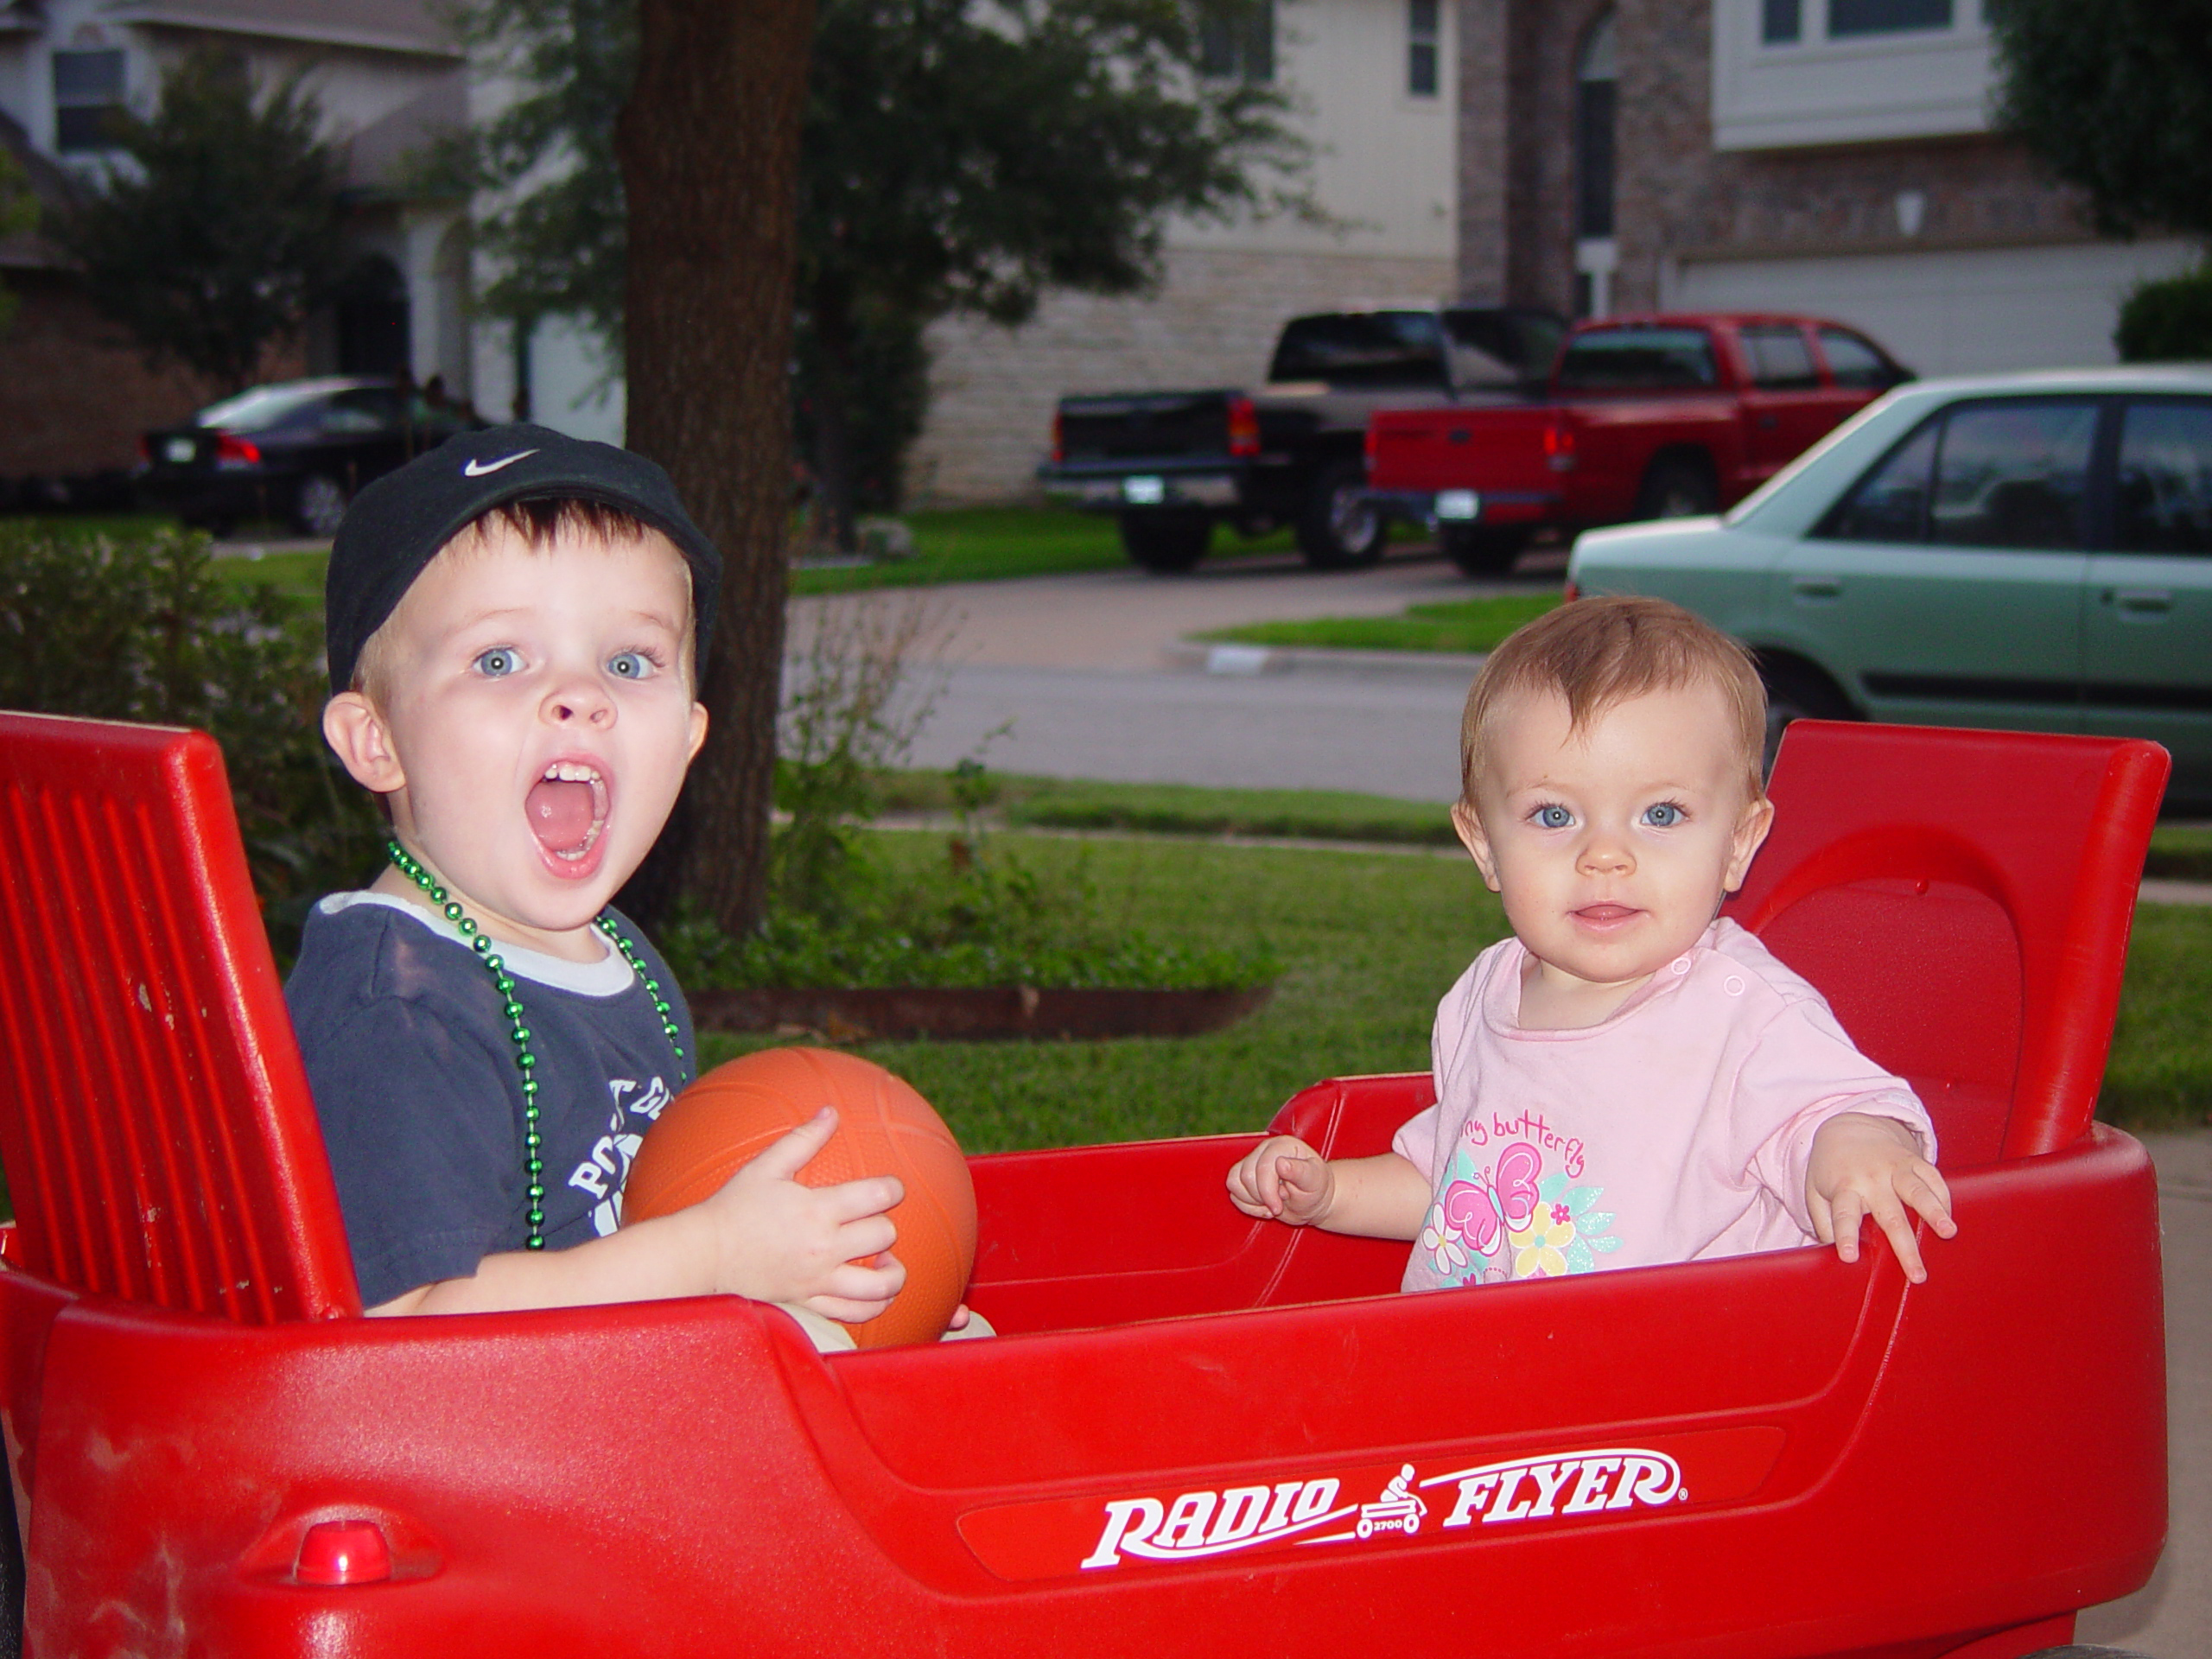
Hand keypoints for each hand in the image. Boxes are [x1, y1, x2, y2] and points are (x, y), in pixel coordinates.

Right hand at [697, 1107, 907, 1320]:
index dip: (894, 1188)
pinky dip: (873, 1306)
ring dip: (892, 1274)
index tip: (891, 1188)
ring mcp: (818, 1280)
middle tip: (874, 1220)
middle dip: (886, 1225)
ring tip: (885, 1261)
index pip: (877, 1197)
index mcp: (817, 1210)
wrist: (705, 1255)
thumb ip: (803, 1138)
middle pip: (883, 1236)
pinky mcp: (809, 1302)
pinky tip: (873, 1293)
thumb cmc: (732, 1208)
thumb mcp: (766, 1166)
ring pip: (878, 1286)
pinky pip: (853, 1314)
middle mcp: (824, 1247)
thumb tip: (830, 1112)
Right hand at [1227, 1135, 1336, 1226]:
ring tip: (1272, 1204)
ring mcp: (1252, 1162)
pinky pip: (1233, 1192)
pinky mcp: (1244, 1177)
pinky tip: (1264, 1205)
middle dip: (1262, 1198)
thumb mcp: (1314, 1182)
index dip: (1267, 1191)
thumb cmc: (1316, 1189)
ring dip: (1253, 1201)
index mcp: (1282, 1146)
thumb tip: (1281, 1163)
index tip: (1278, 1207)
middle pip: (1245, 1176)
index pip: (1262, 1167)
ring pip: (1234, 1183)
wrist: (1313, 1201)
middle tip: (1280, 1204)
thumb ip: (1300, 1172)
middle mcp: (1264, 1150)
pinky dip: (1247, 1205)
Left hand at [1806, 1112, 1956, 1283]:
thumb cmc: (1832, 1170)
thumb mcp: (1815, 1192)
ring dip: (1934, 1213)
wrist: (1848, 1127)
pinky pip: (1933, 1177)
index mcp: (1844, 1188)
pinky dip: (1943, 1197)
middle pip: (1890, 1215)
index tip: (1850, 1257)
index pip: (1844, 1215)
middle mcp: (1871, 1178)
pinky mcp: (1913, 1160)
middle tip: (1916, 1275)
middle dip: (1905, 1247)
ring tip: (1948, 1233)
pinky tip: (1950, 1218)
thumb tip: (1834, 1256)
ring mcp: (1895, 1167)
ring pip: (1917, 1191)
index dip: (1846, 1236)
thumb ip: (1824, 1223)